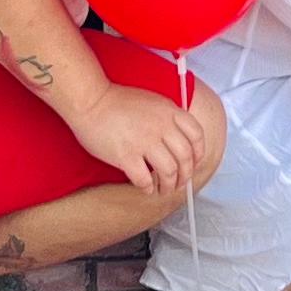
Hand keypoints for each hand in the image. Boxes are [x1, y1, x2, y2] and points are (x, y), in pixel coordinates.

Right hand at [65, 79, 203, 194]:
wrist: (91, 100)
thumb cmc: (117, 101)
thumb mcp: (152, 101)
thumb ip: (167, 117)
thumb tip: (178, 140)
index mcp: (169, 111)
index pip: (196, 135)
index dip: (199, 153)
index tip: (195, 164)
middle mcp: (161, 126)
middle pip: (185, 158)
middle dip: (185, 175)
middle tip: (180, 183)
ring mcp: (144, 141)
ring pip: (169, 172)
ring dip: (169, 186)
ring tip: (163, 190)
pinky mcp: (126, 155)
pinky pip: (145, 179)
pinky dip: (148, 188)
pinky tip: (146, 188)